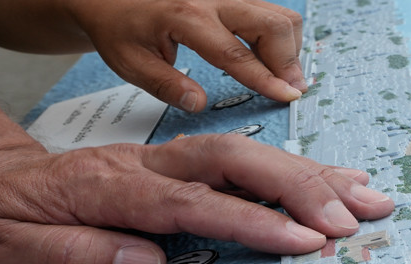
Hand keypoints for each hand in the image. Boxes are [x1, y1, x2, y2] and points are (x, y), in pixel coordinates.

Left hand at [0, 134, 393, 263]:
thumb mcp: (8, 249)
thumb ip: (76, 255)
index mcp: (105, 185)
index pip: (191, 199)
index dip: (251, 219)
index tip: (304, 241)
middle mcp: (144, 164)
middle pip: (232, 160)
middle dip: (299, 185)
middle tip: (355, 215)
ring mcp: (162, 161)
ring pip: (246, 156)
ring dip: (310, 175)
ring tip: (368, 196)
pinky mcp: (175, 168)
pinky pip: (241, 164)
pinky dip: (291, 174)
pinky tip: (330, 185)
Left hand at [72, 0, 306, 110]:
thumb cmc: (119, 27)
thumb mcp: (131, 63)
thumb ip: (166, 85)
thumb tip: (198, 104)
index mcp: (186, 15)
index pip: (237, 54)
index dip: (266, 79)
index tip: (287, 97)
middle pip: (273, 25)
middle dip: (288, 61)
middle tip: (291, 91)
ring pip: (279, 15)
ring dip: (288, 48)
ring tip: (281, 77)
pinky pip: (271, 12)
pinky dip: (279, 37)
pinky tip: (270, 59)